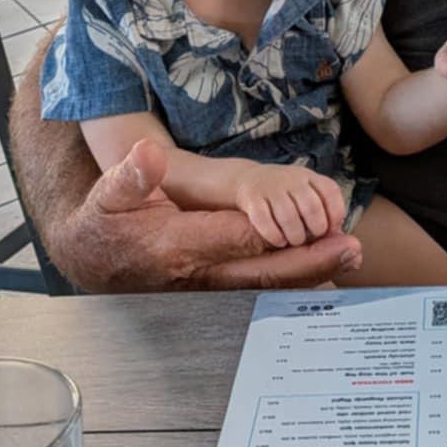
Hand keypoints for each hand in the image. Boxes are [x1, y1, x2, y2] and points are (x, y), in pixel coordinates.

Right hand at [53, 139, 360, 290]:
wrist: (96, 262)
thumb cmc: (105, 222)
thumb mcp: (107, 194)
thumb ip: (131, 175)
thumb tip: (148, 154)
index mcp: (174, 245)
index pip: (228, 237)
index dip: (265, 230)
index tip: (303, 220)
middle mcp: (197, 274)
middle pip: (259, 270)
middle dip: (307, 259)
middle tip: (348, 246)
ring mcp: (210, 288)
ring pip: (266, 285)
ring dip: (311, 272)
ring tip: (350, 255)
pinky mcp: (218, 293)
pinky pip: (262, 290)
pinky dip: (297, 283)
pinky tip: (330, 272)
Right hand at [234, 163, 347, 249]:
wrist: (250, 180)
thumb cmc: (287, 195)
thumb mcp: (308, 194)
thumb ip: (324, 211)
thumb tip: (341, 236)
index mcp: (310, 177)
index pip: (330, 192)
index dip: (335, 214)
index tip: (331, 230)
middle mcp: (292, 179)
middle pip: (311, 206)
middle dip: (316, 228)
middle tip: (312, 238)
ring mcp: (271, 187)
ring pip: (288, 215)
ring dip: (295, 234)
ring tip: (295, 241)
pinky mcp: (251, 197)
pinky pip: (263, 219)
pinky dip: (273, 234)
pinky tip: (278, 241)